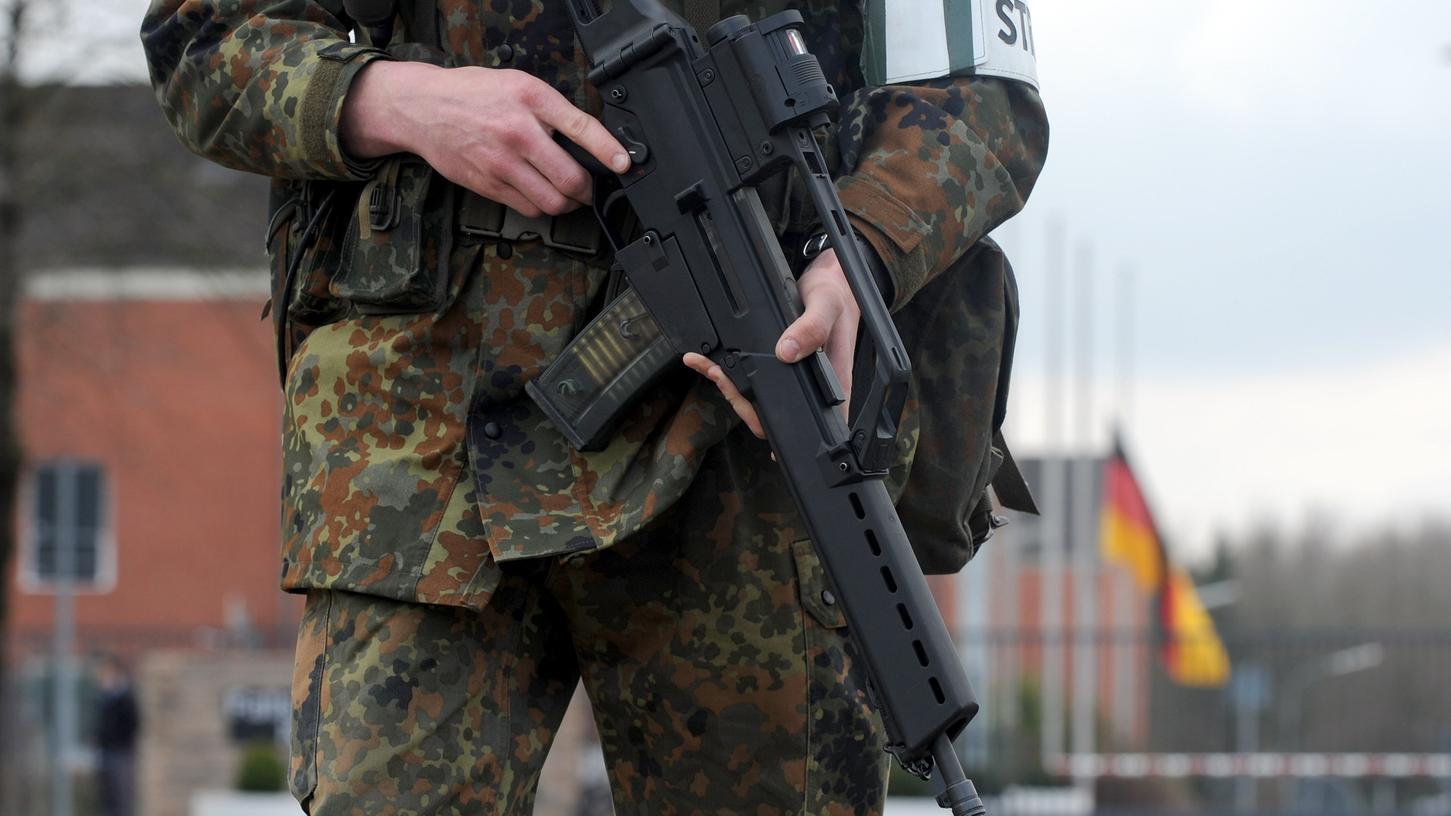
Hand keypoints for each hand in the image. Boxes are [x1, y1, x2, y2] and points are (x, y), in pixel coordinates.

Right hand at [340, 61, 630, 217]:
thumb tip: (588, 139)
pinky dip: (541, 208)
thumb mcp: (519, 85)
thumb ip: (553, 110)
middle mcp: (518, 132)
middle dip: (588, 190)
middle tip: (591, 188)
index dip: (609, 151)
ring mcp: (502, 163)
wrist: (422, 108)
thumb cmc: (473, 94)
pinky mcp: (488, 184)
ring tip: (568, 194)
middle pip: (570, 180)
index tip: (624, 165)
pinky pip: (528, 208)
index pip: (581, 128)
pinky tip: (539, 194)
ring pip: (552, 202)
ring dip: (567, 204)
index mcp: (530, 99)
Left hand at [683, 248, 859, 438]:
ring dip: (730, 385)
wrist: (830, 282)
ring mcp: (790, 375)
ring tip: (710, 367)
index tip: (752, 415)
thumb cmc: (837, 297)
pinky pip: (750, 374)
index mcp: (829, 382)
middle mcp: (808, 384)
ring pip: (757, 396)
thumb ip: (812, 329)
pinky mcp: (776, 363)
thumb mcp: (827, 306)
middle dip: (741, 401)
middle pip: (771, 412)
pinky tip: (708, 361)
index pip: (803, 418)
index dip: (776, 427)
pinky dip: (726, 369)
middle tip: (722, 377)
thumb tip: (787, 352)